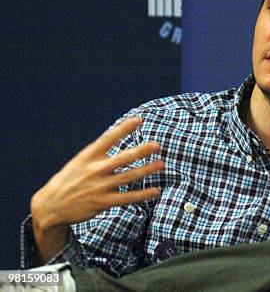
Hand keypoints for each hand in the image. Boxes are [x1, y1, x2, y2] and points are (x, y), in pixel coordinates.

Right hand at [30, 117, 163, 261]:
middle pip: (122, 158)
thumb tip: (119, 144)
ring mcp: (99, 186)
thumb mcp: (80, 162)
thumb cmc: (69, 180)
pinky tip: (155, 190)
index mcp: (88, 156)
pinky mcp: (103, 202)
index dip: (124, 129)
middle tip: (156, 145)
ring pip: (128, 177)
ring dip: (146, 170)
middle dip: (140, 151)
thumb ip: (100, 154)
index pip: (108, 139)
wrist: (50, 206)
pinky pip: (127, 198)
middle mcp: (94, 170)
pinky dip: (142, 194)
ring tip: (161, 164)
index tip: (138, 119)